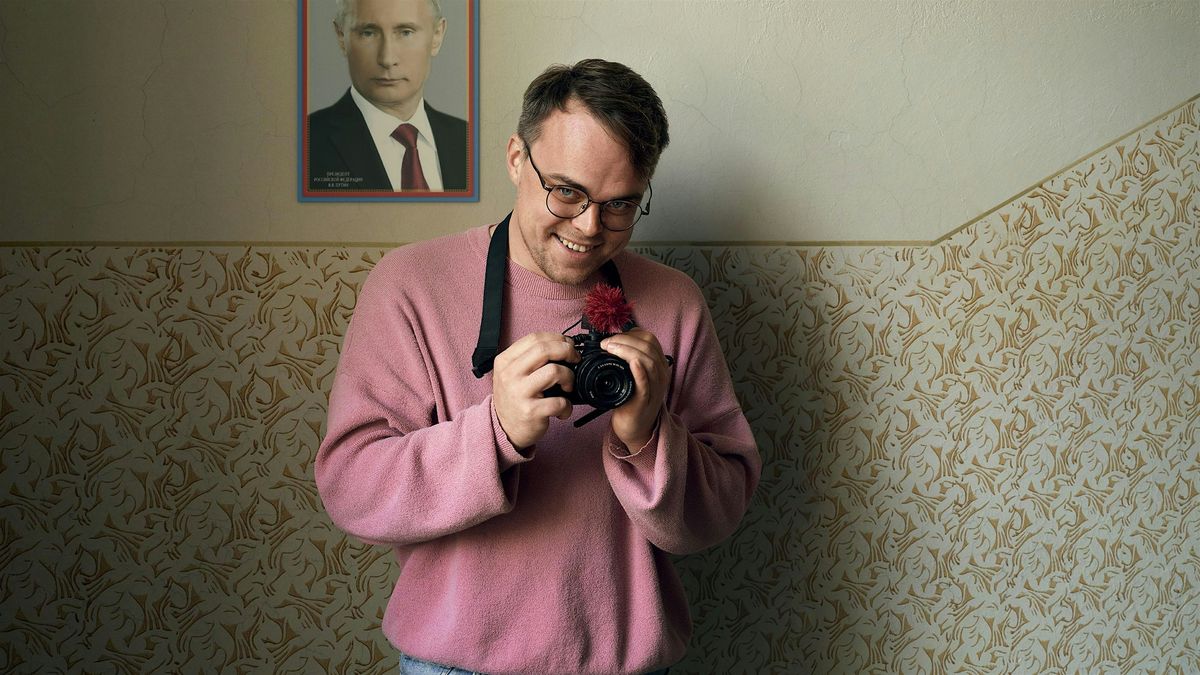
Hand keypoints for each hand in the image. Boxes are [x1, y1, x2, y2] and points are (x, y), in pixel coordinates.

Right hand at [492, 332, 578, 448]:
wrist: (504, 429)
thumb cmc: (514, 399)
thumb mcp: (512, 373)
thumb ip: (530, 359)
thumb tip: (562, 347)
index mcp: (505, 361)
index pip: (534, 338)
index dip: (557, 338)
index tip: (568, 344)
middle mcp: (509, 374)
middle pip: (544, 349)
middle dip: (567, 350)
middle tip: (575, 359)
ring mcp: (519, 393)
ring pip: (554, 371)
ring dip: (569, 377)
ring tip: (568, 387)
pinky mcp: (530, 411)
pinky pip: (559, 401)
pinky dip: (567, 406)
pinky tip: (562, 409)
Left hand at [600, 328, 669, 449]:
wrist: (634, 427)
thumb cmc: (631, 399)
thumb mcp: (633, 375)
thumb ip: (629, 359)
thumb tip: (612, 340)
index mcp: (658, 364)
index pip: (650, 339)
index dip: (630, 334)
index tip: (612, 338)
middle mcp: (661, 374)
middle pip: (648, 347)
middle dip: (625, 340)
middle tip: (606, 343)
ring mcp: (655, 388)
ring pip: (649, 361)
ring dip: (628, 350)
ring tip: (610, 349)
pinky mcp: (645, 401)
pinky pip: (646, 383)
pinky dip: (640, 371)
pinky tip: (633, 363)